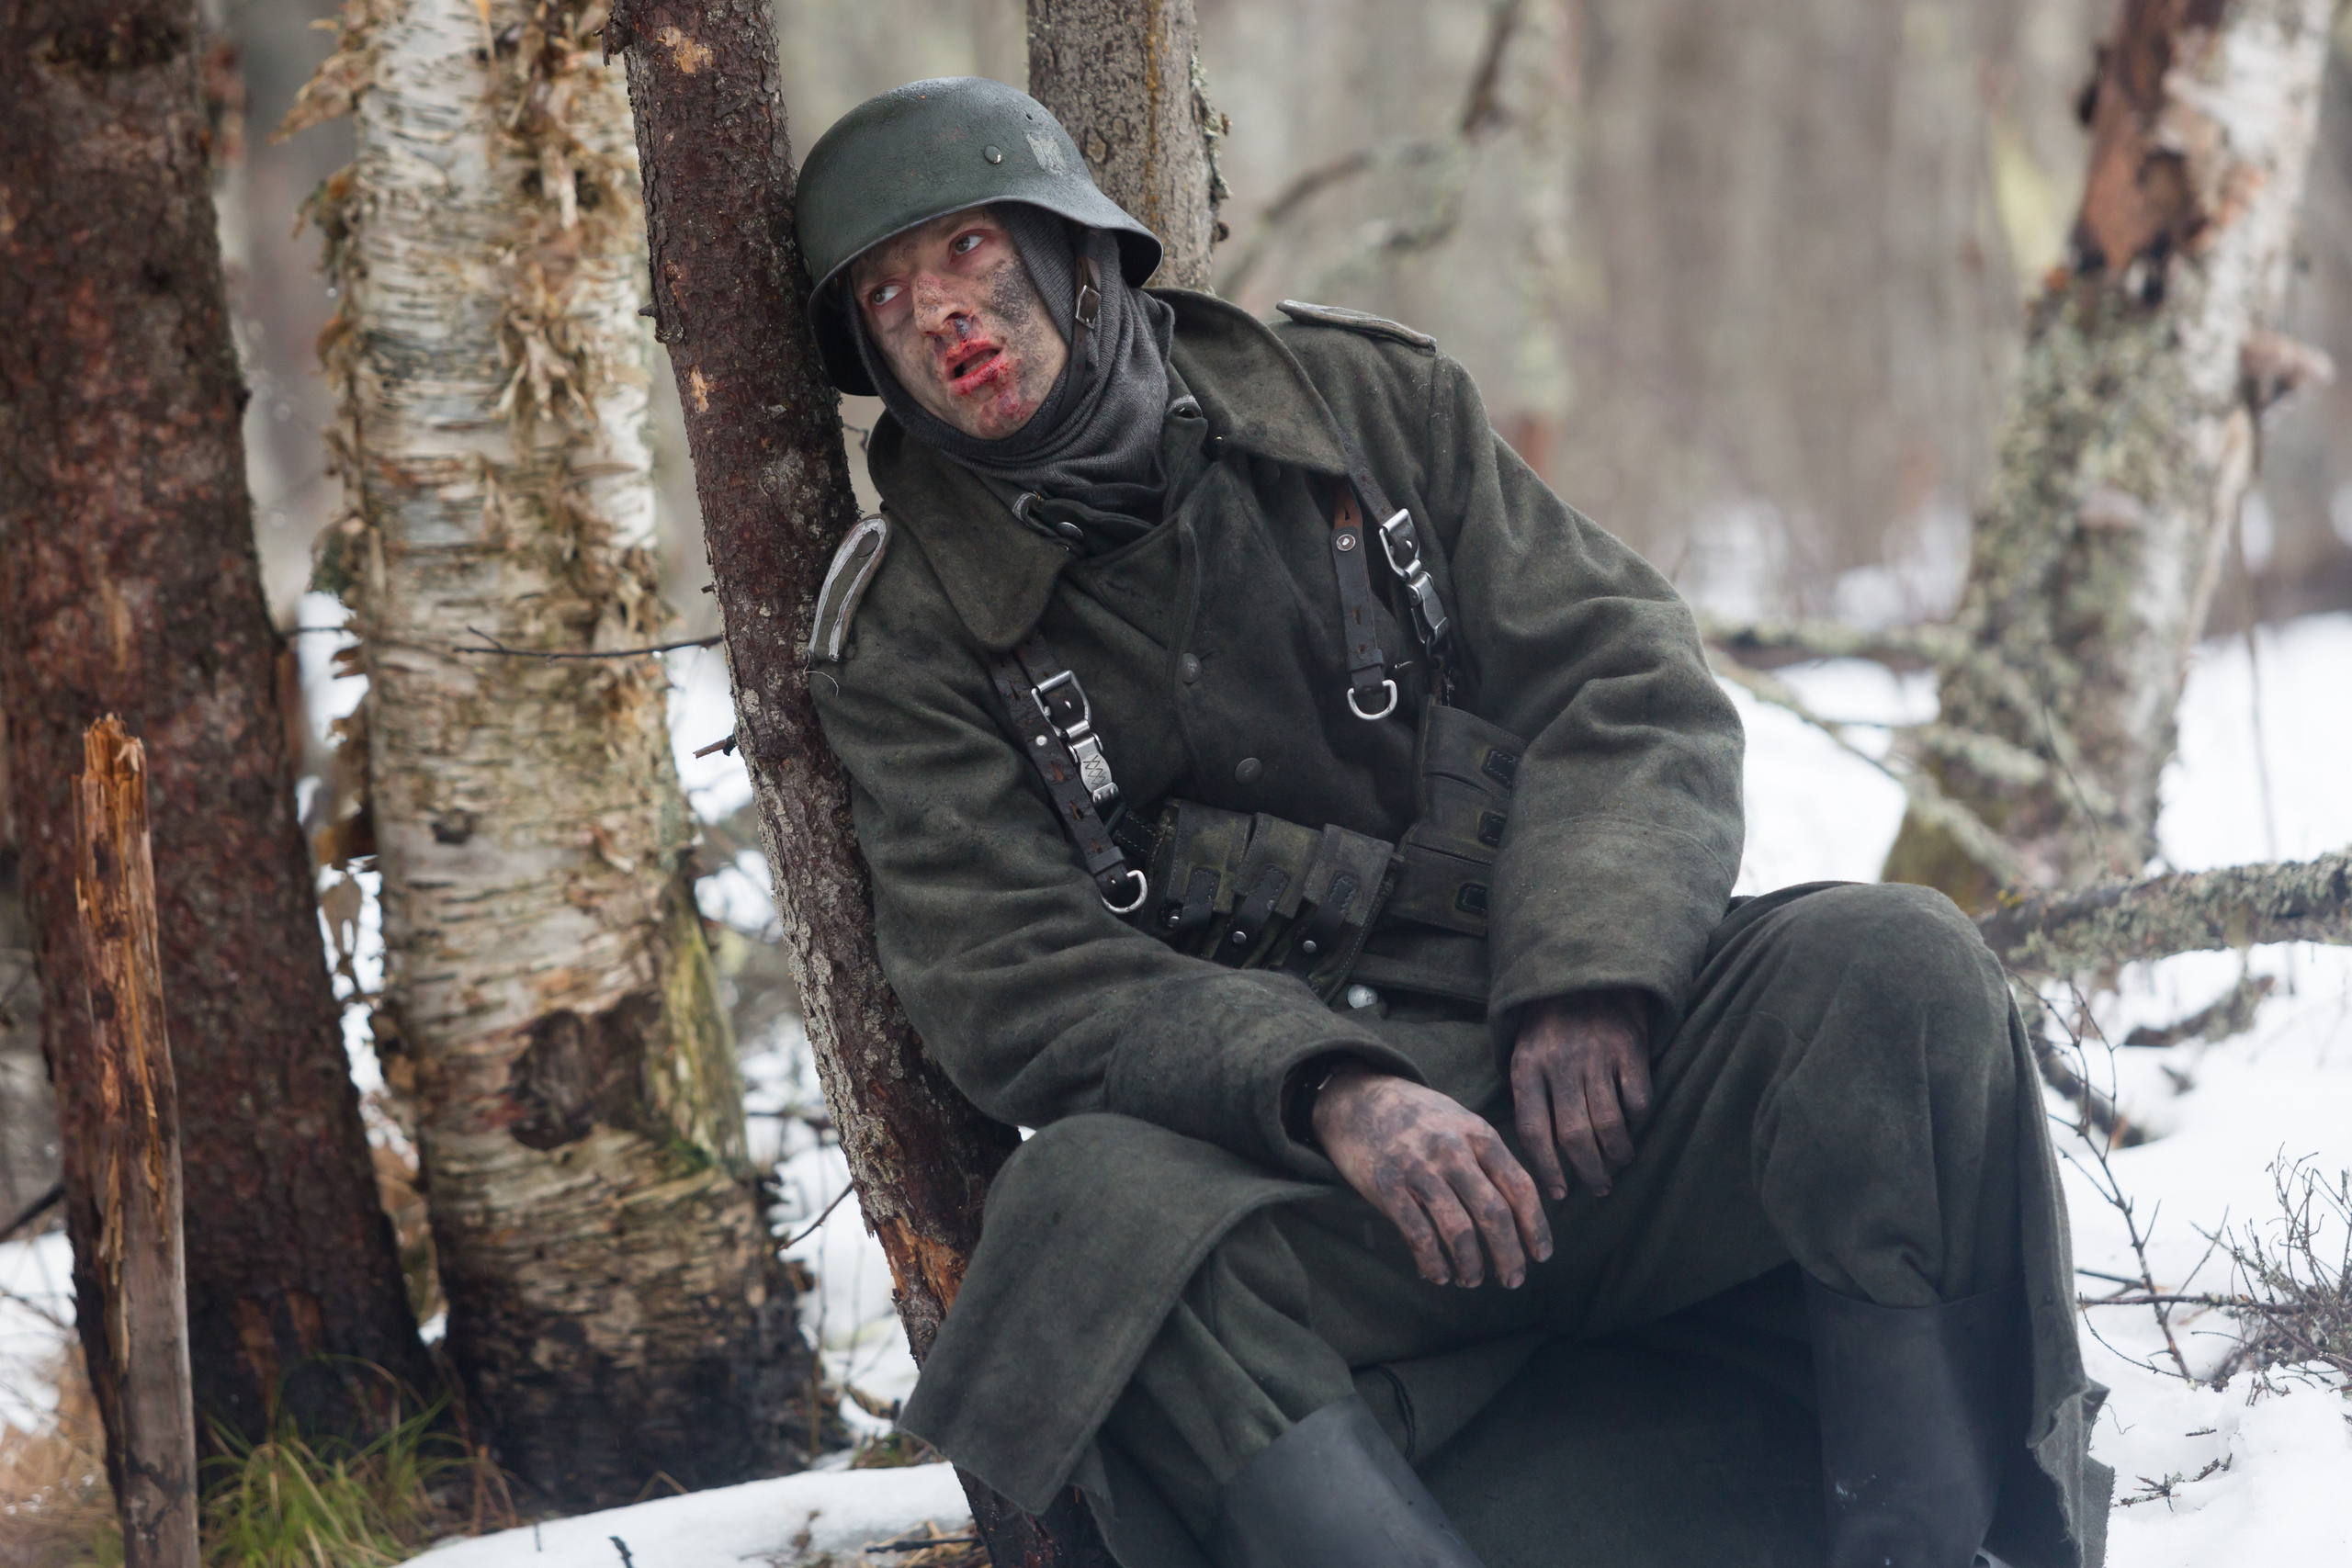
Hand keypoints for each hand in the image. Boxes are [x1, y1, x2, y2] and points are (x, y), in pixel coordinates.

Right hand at [1312, 1067, 1551, 1288]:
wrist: (1360, 1098)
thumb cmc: (1419, 1118)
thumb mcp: (1461, 1122)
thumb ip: (1489, 1158)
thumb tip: (1522, 1210)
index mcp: (1478, 1134)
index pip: (1519, 1187)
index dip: (1535, 1226)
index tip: (1541, 1255)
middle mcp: (1452, 1150)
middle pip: (1494, 1213)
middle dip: (1508, 1254)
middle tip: (1513, 1280)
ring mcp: (1418, 1167)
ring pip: (1457, 1229)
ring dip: (1470, 1264)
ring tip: (1472, 1280)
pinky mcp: (1387, 1185)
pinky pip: (1418, 1234)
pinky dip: (1432, 1262)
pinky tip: (1438, 1275)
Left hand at [1510, 990, 1651, 1200]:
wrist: (1585, 974)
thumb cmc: (1551, 1026)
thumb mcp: (1525, 1053)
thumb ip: (1530, 1096)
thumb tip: (1542, 1157)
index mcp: (1527, 1067)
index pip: (1534, 1132)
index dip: (1547, 1169)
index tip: (1559, 1195)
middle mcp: (1560, 1064)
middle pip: (1574, 1136)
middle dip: (1588, 1172)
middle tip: (1599, 1188)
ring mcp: (1596, 1055)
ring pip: (1609, 1124)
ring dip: (1617, 1153)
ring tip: (1619, 1161)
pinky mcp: (1629, 1047)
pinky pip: (1637, 1100)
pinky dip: (1637, 1120)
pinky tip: (1633, 1126)